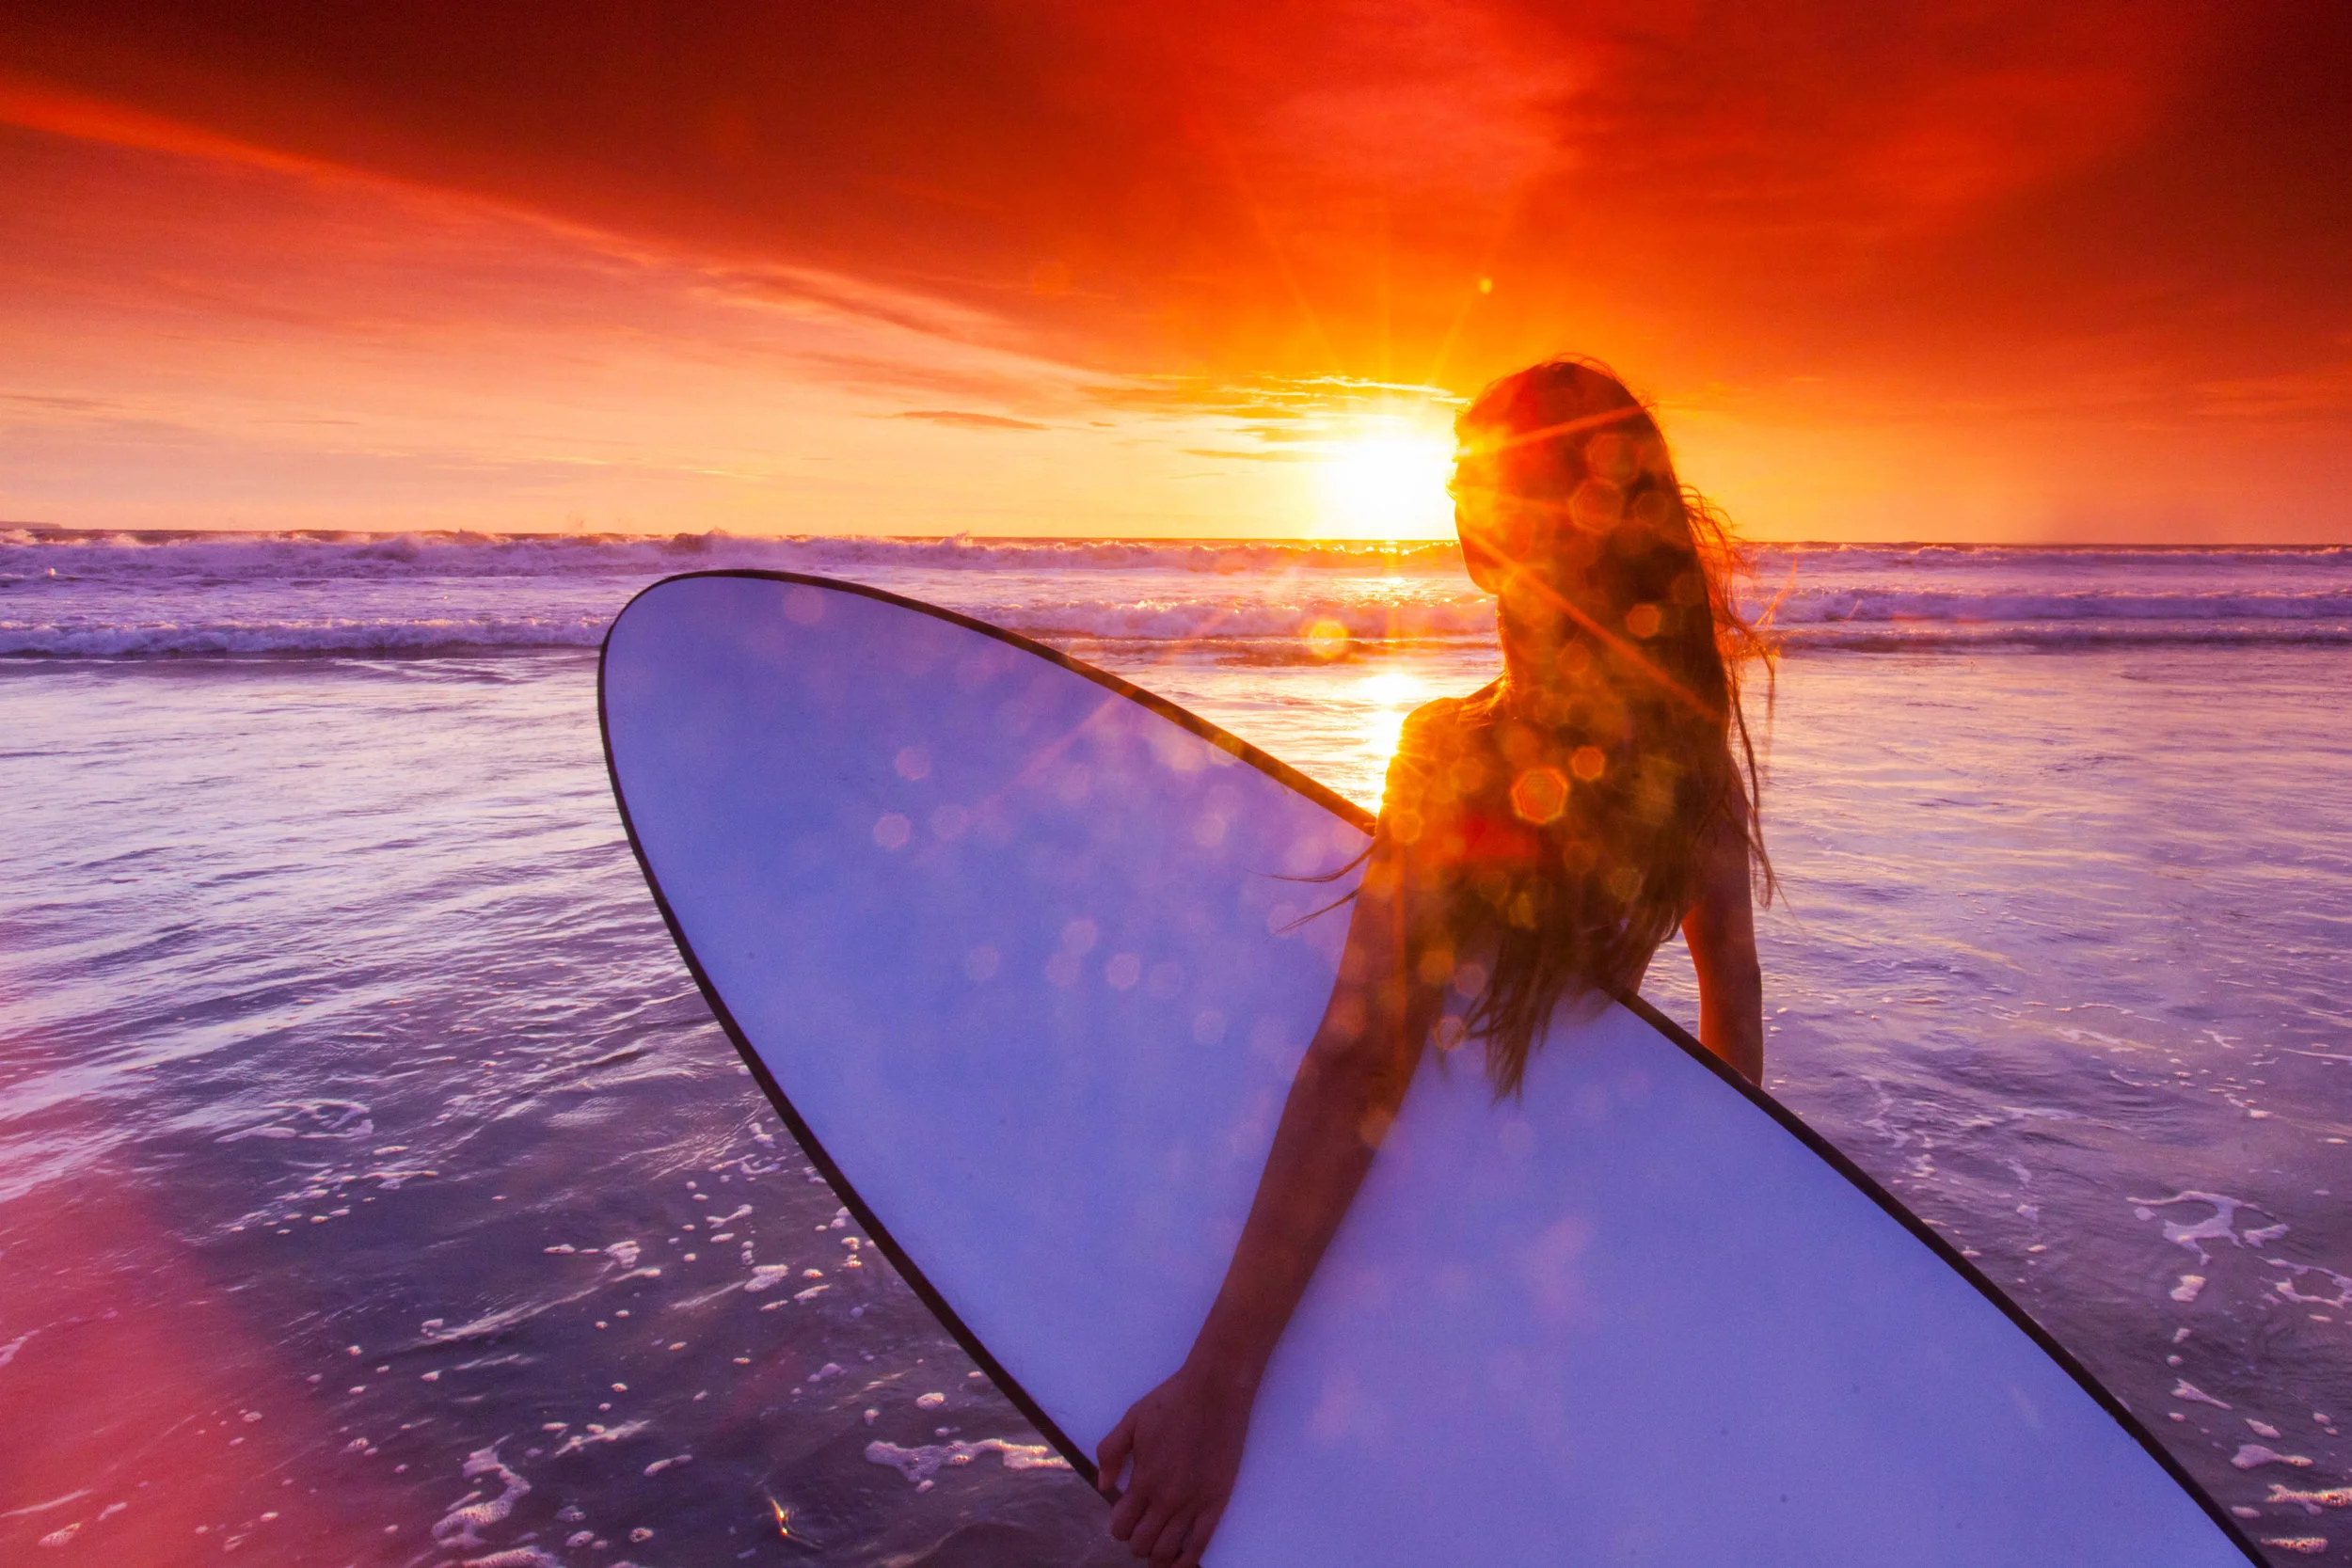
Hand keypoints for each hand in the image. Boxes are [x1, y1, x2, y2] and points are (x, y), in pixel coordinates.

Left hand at [1096, 1357, 1254, 1567]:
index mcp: (1142, 1480)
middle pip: (1142, 1544)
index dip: (1119, 1528)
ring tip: (1158, 1549)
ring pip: (1168, 1552)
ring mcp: (1193, 1504)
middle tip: (1142, 1532)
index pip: (1121, 1526)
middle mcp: (1166, 1499)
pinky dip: (1187, 1562)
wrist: (1215, 1391)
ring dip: (1158, 1557)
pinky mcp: (1217, 1503)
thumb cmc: (1171, 1401)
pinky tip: (1182, 1564)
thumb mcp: (1131, 1420)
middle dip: (1137, 1543)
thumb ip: (1111, 1453)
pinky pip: (1201, 1546)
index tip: (1124, 1519)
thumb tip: (1103, 1486)